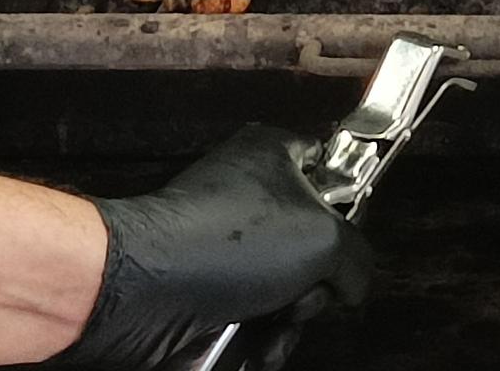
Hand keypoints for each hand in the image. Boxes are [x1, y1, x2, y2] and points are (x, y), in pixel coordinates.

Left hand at [50, 125, 373, 368]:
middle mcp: (249, 194)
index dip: (348, 204)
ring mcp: (227, 245)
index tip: (351, 240)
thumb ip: (357, 258)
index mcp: (274, 155)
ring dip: (289, 320)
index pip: (333, 167)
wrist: (141, 295)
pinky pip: (254, 315)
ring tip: (272, 326)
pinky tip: (254, 344)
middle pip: (315, 243)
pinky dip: (260, 337)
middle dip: (316, 285)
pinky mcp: (208, 288)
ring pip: (287, 288)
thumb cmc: (219, 244)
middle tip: (303, 293)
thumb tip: (352, 283)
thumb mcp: (322, 241)